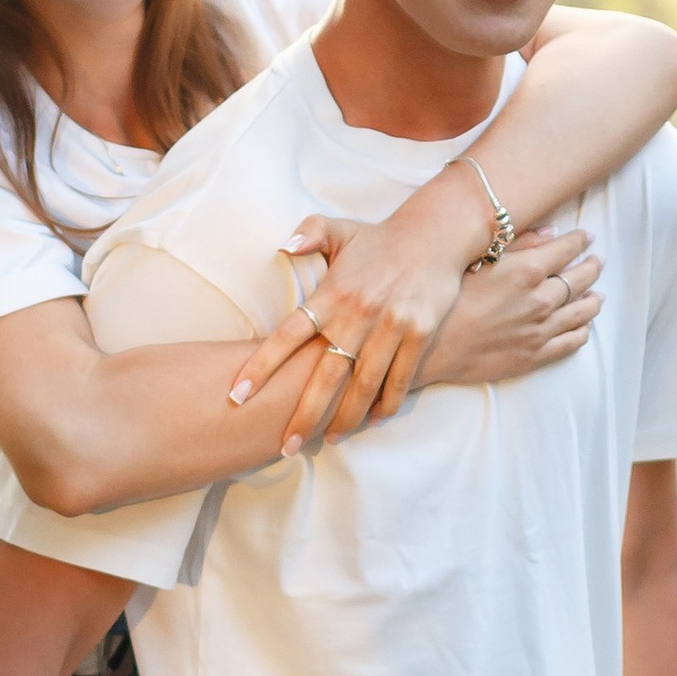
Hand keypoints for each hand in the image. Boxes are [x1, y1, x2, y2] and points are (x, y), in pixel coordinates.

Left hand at [227, 198, 465, 450]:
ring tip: (329, 440)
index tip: (238, 394)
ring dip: (345, 417)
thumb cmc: (381, 238)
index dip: (261, 366)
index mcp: (333, 293)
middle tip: (285, 446)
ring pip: (363, 385)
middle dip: (304, 415)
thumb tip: (284, 246)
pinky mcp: (418, 334)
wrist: (438, 233)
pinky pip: (400, 378)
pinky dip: (386, 402)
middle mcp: (359, 314)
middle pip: (325, 375)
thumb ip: (309, 234)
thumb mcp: (341, 229)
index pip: (288, 335)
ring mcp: (391, 327)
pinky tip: (373, 420)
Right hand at [419, 228, 599, 390]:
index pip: (567, 249)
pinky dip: (582, 330)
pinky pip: (571, 342)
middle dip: (591, 267)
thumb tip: (552, 232)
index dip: (579, 240)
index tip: (586, 237)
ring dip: (593, 300)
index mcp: (528, 270)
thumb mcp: (479, 259)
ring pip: (582, 312)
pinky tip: (584, 325)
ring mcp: (541, 330)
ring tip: (597, 295)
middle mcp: (542, 299)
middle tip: (596, 261)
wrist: (431, 348)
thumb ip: (520, 244)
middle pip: (581, 279)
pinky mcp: (535, 356)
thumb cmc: (448, 298)